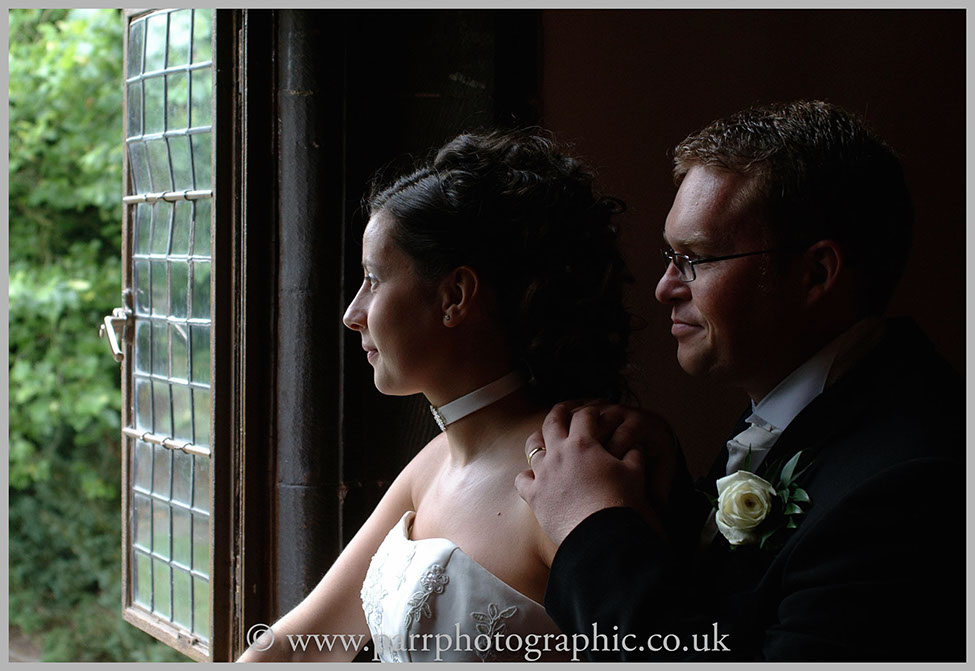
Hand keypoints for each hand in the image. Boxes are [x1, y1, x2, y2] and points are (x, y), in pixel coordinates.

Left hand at [515, 401, 673, 546]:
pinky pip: (522, 479)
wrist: (603, 535)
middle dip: (559, 412)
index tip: (593, 411)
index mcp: (583, 443)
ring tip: (544, 439)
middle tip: (564, 409)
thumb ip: (634, 455)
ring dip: (539, 440)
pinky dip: (527, 475)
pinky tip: (532, 476)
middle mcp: (558, 453)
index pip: (584, 415)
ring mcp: (543, 474)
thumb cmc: (622, 502)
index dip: (590, 411)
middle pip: (552, 422)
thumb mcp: (635, 473)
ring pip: (533, 447)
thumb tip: (636, 446)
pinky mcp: (534, 496)